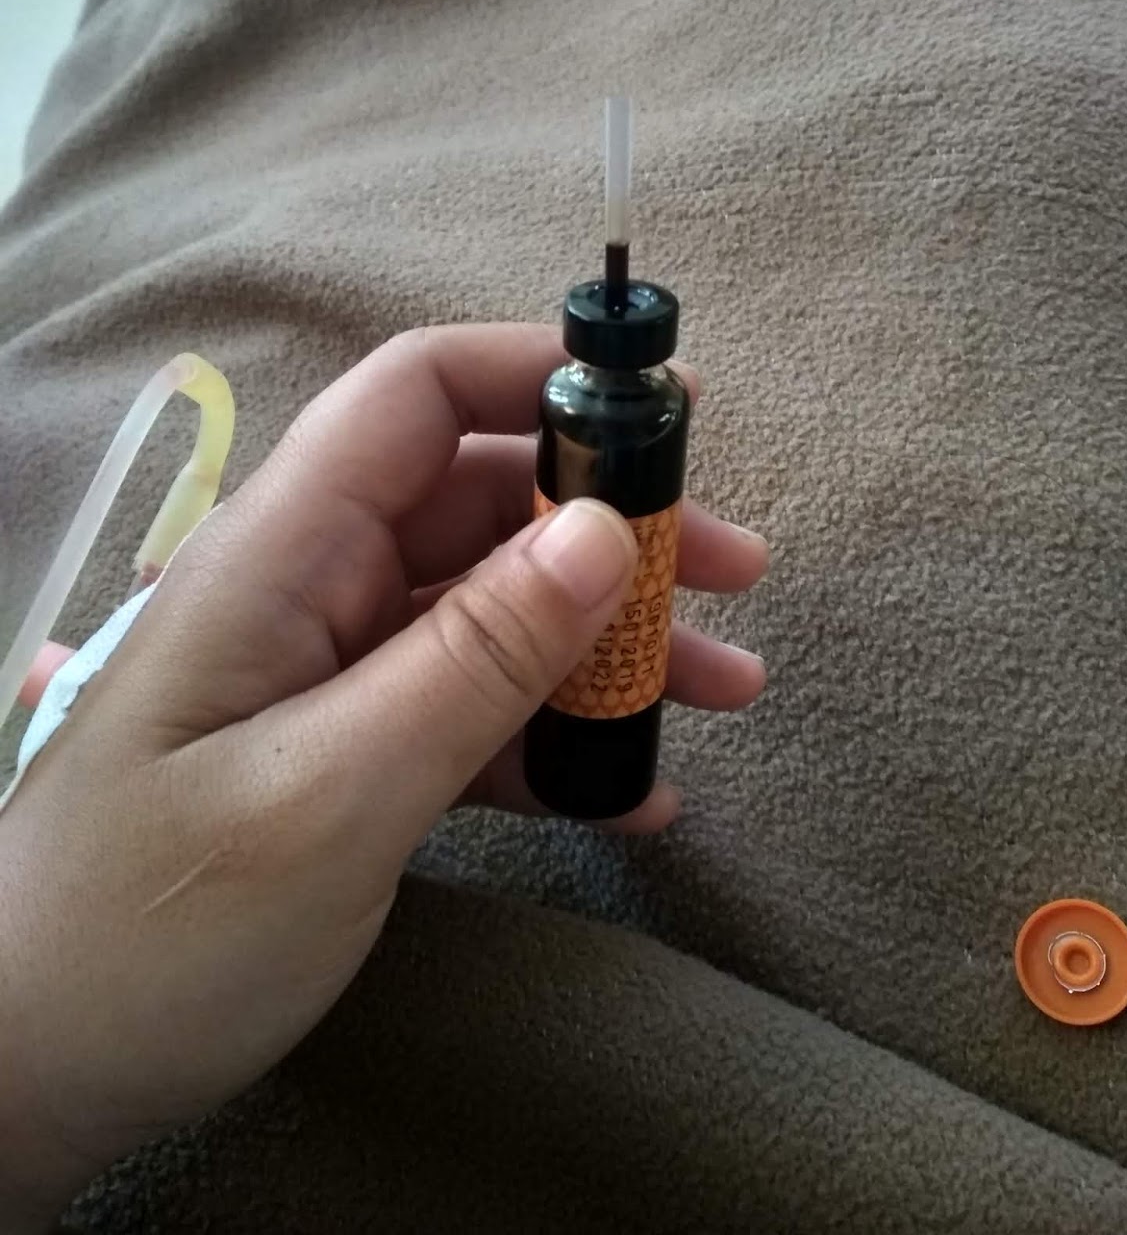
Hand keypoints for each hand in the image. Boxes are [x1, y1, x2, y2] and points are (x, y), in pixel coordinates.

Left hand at [0, 324, 766, 1228]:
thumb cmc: (160, 925)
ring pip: (488, 613)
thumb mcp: (334, 793)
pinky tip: (634, 797)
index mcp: (283, 553)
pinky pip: (466, 712)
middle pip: (478, 505)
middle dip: (614, 526)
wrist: (32, 1073)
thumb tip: (605, 529)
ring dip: (606, 644)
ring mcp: (326, 674)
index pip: (415, 398)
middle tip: (734, 574)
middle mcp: (309, 589)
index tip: (666, 409)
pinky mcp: (342, 753)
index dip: (538, 374)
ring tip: (727, 690)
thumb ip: (474, 658)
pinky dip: (552, 739)